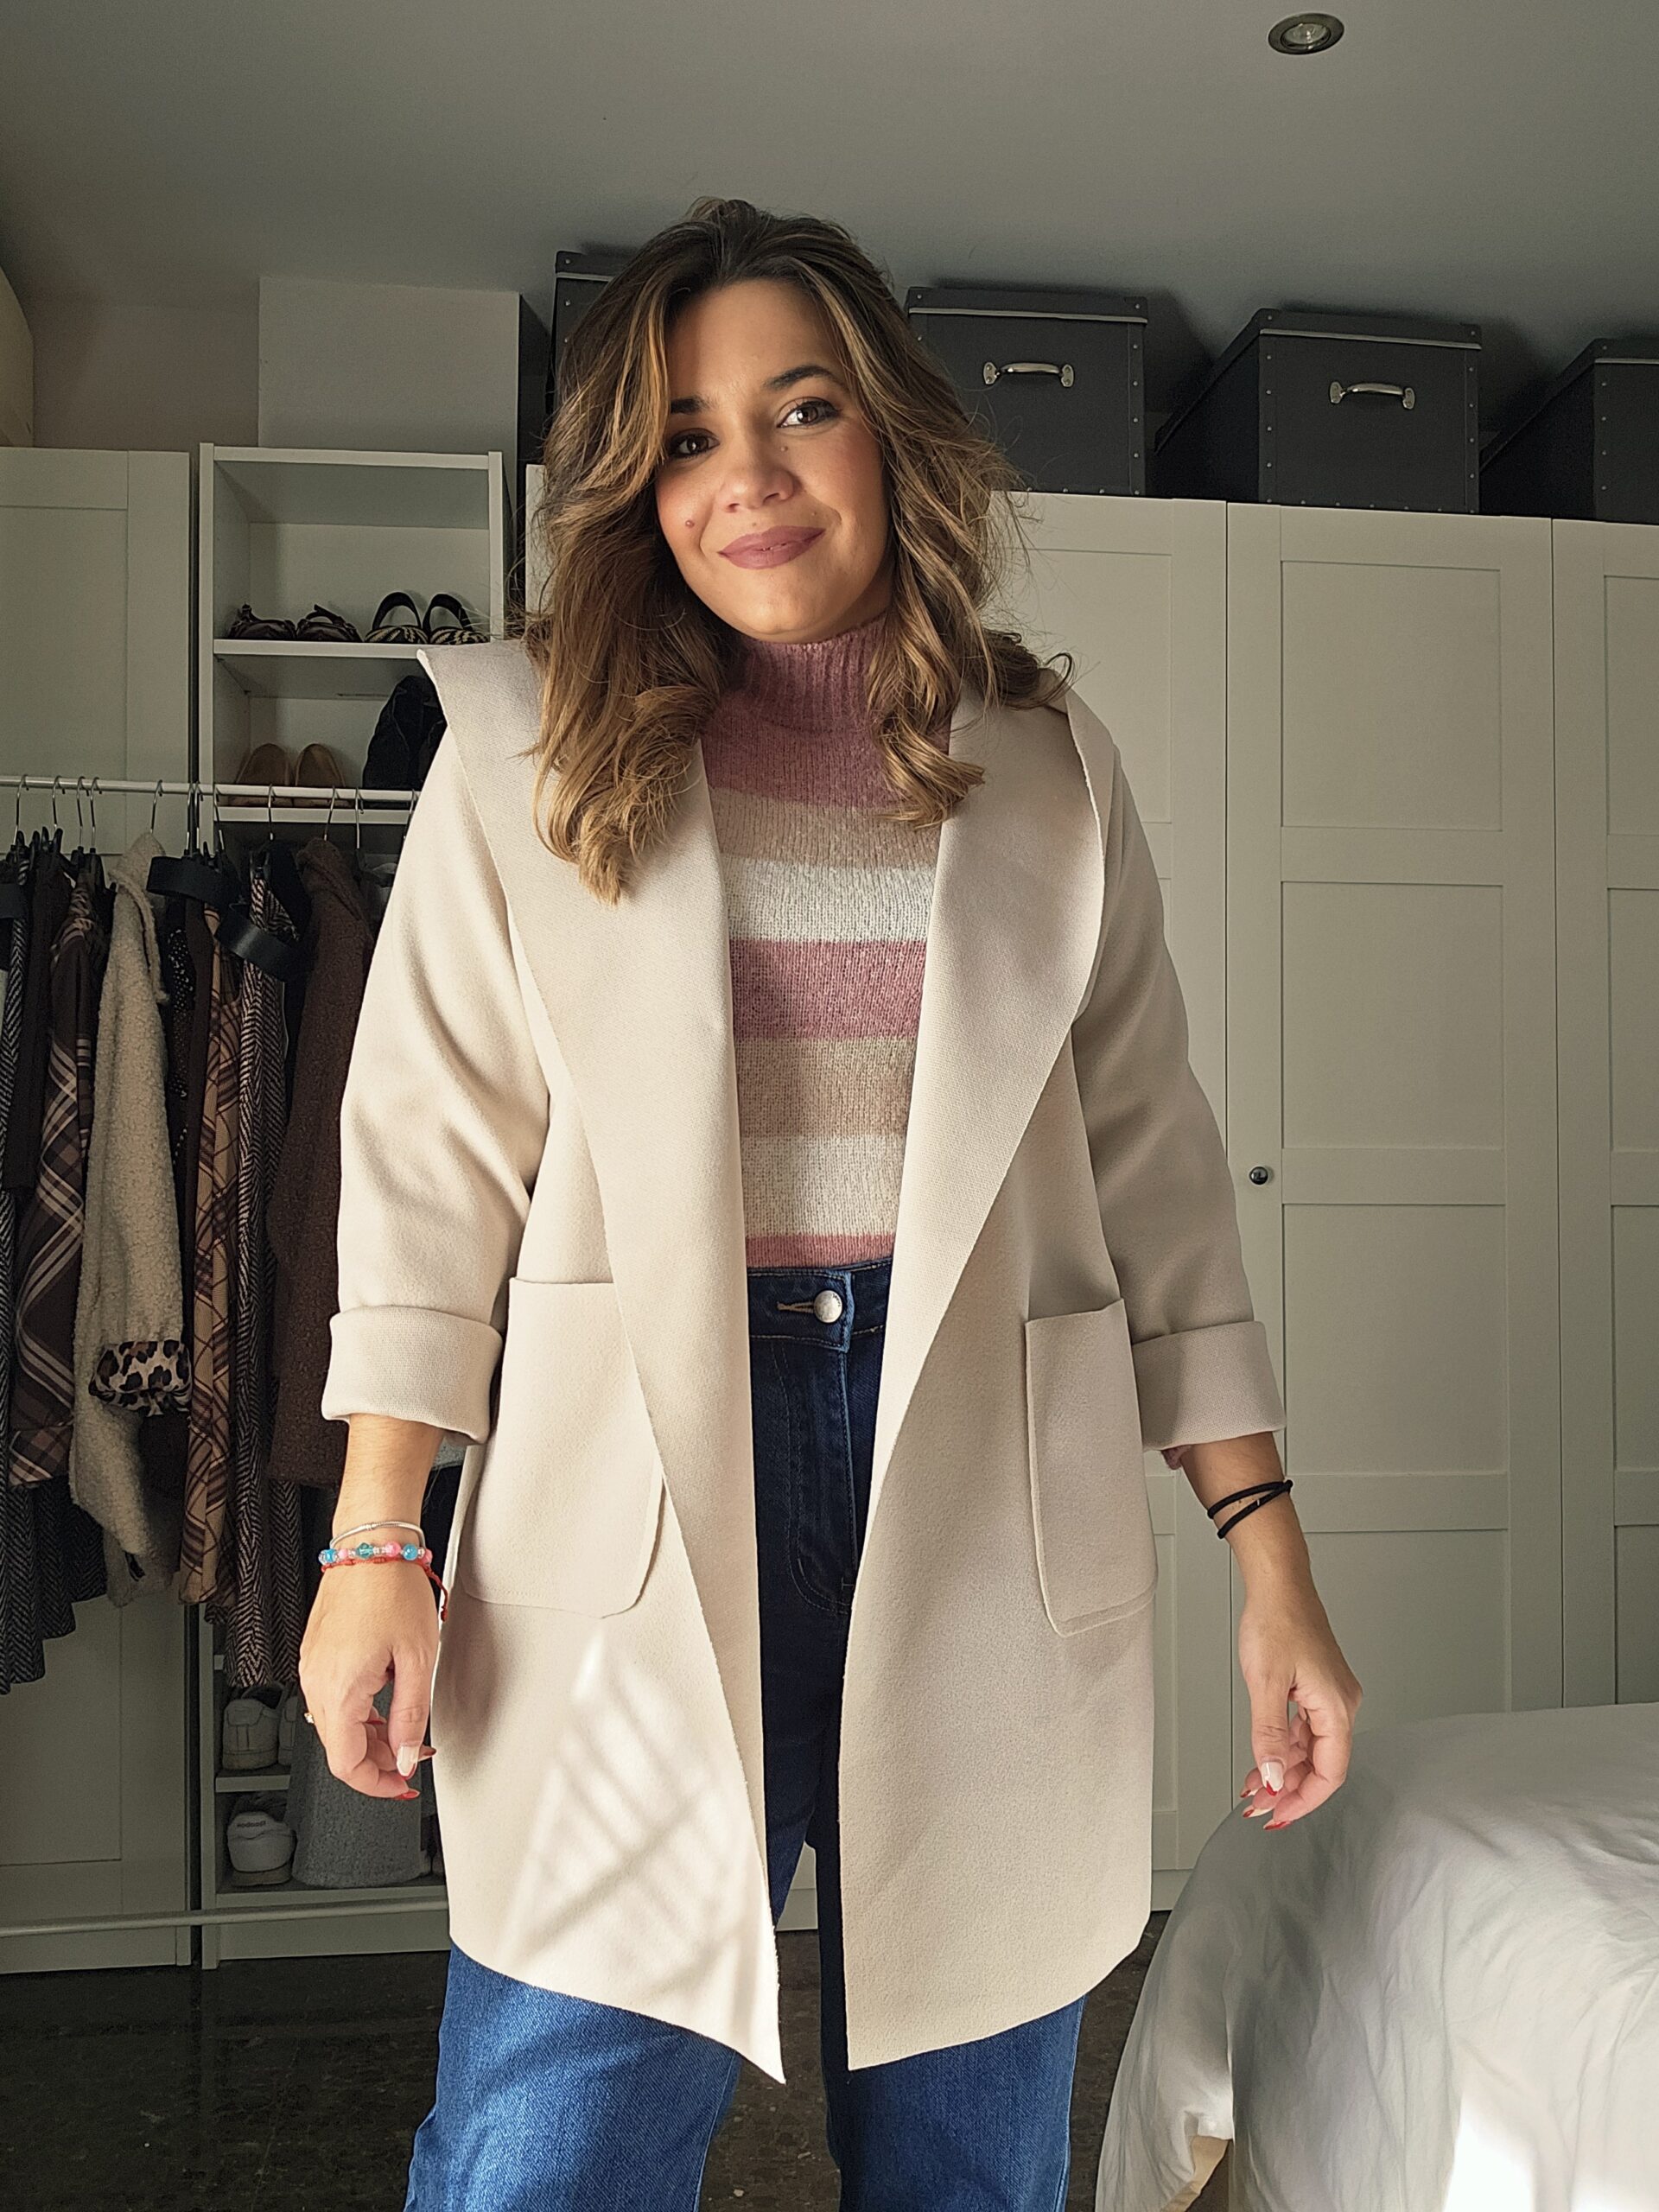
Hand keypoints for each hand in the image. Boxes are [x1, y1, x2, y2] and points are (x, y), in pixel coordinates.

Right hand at [298, 1558, 438, 1798]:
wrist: (371, 1544)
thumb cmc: (392, 1588)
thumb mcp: (419, 1659)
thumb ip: (411, 1716)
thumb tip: (405, 1757)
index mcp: (338, 1690)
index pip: (346, 1765)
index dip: (376, 1784)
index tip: (401, 1784)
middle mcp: (316, 1682)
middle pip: (339, 1748)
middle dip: (379, 1759)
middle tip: (414, 1753)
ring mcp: (312, 1667)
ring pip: (336, 1724)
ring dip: (370, 1735)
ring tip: (406, 1727)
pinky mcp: (316, 1654)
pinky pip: (332, 1698)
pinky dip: (359, 1710)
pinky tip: (385, 1700)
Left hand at [1235, 1566, 1361, 1830]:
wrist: (1278, 1583)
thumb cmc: (1277, 1620)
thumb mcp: (1265, 1683)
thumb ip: (1268, 1735)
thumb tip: (1274, 1778)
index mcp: (1336, 1707)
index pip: (1329, 1772)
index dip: (1304, 1799)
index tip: (1277, 1814)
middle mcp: (1340, 1704)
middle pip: (1320, 1764)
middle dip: (1289, 1789)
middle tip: (1258, 1806)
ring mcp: (1328, 1696)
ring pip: (1309, 1748)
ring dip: (1283, 1770)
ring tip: (1254, 1787)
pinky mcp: (1315, 1687)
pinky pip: (1303, 1729)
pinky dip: (1283, 1747)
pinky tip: (1264, 1758)